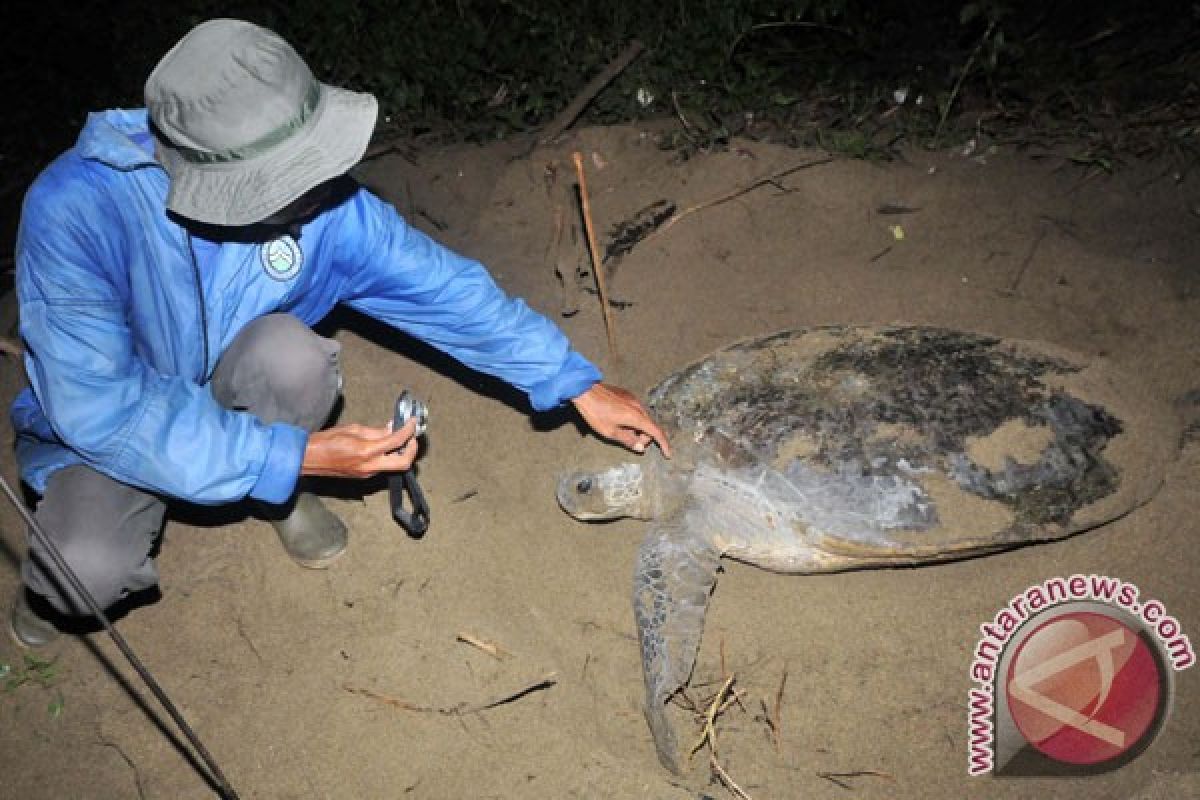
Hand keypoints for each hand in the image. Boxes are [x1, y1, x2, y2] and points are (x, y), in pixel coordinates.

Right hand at [301, 418, 418, 478]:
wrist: (309, 459)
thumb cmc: (325, 442)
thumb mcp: (353, 429)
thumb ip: (376, 431)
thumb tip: (391, 429)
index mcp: (366, 452)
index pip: (396, 441)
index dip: (408, 431)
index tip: (412, 423)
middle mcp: (370, 466)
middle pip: (403, 463)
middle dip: (412, 449)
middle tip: (412, 437)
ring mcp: (368, 474)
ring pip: (394, 466)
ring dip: (401, 453)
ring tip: (399, 438)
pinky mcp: (364, 476)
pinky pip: (383, 467)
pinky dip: (389, 456)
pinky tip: (385, 446)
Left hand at [571, 382, 670, 456]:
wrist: (585, 391)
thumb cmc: (595, 413)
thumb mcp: (610, 432)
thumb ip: (628, 440)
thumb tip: (641, 447)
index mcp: (636, 417)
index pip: (656, 432)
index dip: (664, 444)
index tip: (668, 454)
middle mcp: (638, 407)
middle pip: (649, 426)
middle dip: (644, 438)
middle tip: (632, 443)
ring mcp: (633, 399)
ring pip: (642, 418)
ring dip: (638, 429)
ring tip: (621, 432)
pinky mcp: (627, 395)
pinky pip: (636, 410)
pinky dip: (633, 420)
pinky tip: (619, 421)